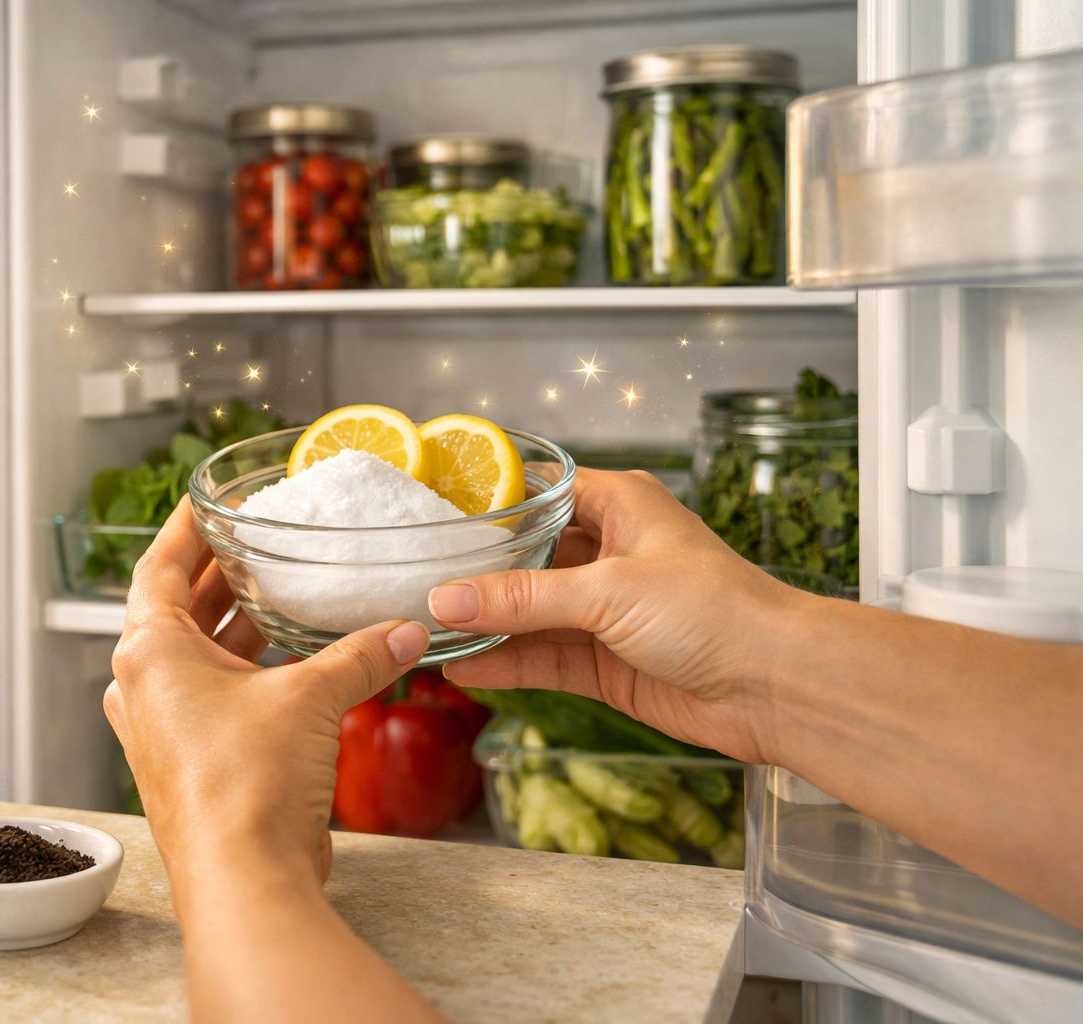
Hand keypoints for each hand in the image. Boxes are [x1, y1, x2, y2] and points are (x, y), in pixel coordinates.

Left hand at [105, 499, 430, 898]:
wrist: (243, 879)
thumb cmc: (246, 785)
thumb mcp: (312, 699)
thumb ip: (360, 656)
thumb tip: (404, 632)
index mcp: (149, 653)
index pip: (161, 566)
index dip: (187, 527)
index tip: (208, 500)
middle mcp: (143, 688)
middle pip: (177, 611)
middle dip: (221, 577)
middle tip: (257, 543)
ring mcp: (162, 731)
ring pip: (197, 659)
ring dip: (237, 629)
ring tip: (280, 596)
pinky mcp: (190, 766)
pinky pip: (215, 700)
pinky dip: (248, 676)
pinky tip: (294, 668)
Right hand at [431, 468, 806, 762]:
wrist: (778, 687)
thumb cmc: (719, 611)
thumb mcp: (609, 592)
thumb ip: (524, 599)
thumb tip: (448, 598)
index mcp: (620, 505)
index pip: (540, 488)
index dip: (490, 499)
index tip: (434, 509)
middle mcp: (610, 552)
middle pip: (526, 555)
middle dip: (475, 569)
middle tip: (412, 575)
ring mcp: (606, 611)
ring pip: (529, 611)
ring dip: (484, 621)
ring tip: (424, 625)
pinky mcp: (607, 662)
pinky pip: (543, 657)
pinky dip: (506, 662)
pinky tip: (463, 665)